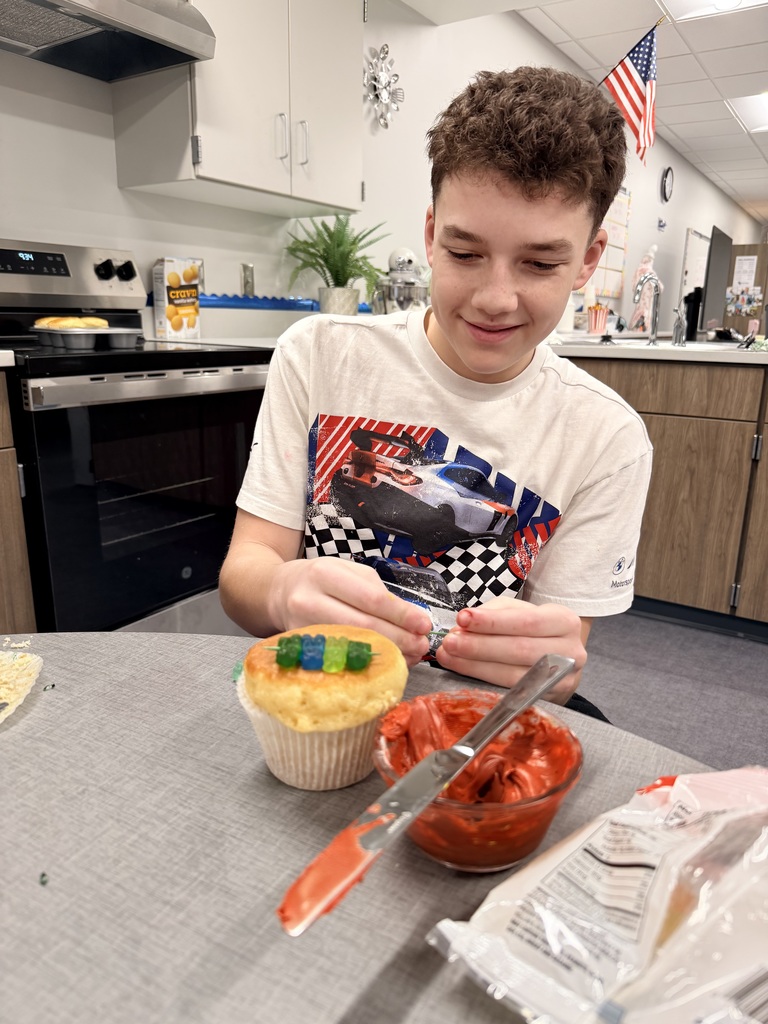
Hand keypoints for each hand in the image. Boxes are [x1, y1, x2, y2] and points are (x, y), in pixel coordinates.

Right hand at [268, 557, 431, 666]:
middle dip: (399, 638)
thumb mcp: (346, 571)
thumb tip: (410, 618)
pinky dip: (367, 661)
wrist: (278, 592)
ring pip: (352, 646)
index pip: (371, 599)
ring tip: (410, 654)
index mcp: (324, 574)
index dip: (401, 614)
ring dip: (387, 652)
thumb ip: (376, 591)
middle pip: (363, 626)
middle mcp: (309, 600)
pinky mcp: (301, 649)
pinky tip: (384, 659)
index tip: (424, 624)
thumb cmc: (319, 579)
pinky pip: (340, 658)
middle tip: (421, 644)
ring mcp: (302, 628)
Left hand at [435, 597, 587, 702]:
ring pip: (514, 675)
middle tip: (450, 642)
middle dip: (480, 646)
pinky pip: (512, 693)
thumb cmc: (533, 631)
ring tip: (450, 656)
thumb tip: (461, 626)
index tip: (462, 618)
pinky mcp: (550, 700)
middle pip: (520, 650)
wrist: (560, 661)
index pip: (527, 621)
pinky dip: (485, 681)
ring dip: (476, 666)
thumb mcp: (519, 612)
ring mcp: (563, 680)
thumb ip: (492, 614)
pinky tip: (464, 672)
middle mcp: (570, 651)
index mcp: (564, 621)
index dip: (492, 621)